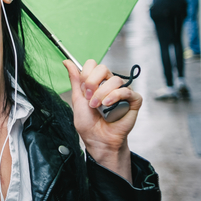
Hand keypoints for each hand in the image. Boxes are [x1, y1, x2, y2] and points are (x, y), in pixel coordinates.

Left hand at [63, 59, 140, 180]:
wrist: (97, 139)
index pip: (93, 65)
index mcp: (97, 82)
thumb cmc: (88, 122)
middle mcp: (109, 85)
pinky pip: (127, 91)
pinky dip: (116, 96)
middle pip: (103, 68)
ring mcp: (122, 92)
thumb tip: (67, 61)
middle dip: (92, 83)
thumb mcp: (77, 98)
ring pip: (115, 80)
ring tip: (97, 106)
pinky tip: (108, 105)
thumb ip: (75, 79)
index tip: (83, 90)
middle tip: (89, 97)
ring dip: (102, 93)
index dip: (86, 75)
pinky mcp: (133, 101)